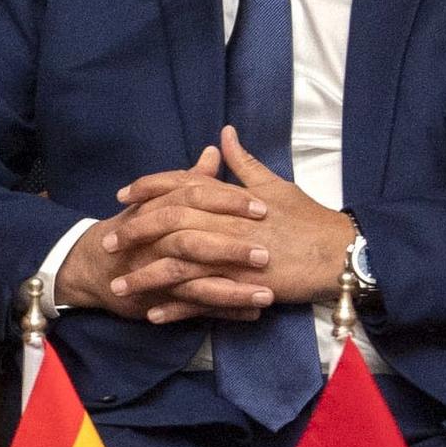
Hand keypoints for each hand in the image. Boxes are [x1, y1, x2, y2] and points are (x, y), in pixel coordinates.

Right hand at [58, 146, 275, 323]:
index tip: (263, 208)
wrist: (93, 265)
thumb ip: (190, 178)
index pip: (195, 200)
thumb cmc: (134, 228)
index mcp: (161, 210)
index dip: (228, 203)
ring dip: (232, 291)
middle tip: (266, 255)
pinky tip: (252, 315)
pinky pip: (194, 309)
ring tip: (266, 295)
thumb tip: (214, 151)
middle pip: (193, 242)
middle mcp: (157, 242)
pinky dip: (222, 313)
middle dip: (230, 249)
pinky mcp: (160, 300)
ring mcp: (157, 274)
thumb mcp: (159, 199)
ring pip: (195, 283)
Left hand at [111, 126, 353, 305]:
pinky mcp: (240, 287)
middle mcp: (224, 224)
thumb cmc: (307, 218)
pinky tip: (153, 313)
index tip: (122, 195)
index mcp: (228, 198)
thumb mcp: (273, 185)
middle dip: (133, 233)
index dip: (147, 189)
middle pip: (167, 224)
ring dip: (144, 276)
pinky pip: (200, 300)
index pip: (178, 186)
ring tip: (117, 287)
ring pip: (176, 265)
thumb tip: (224, 134)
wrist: (339, 252)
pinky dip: (175, 307)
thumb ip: (243, 162)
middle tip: (106, 243)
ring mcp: (230, 257)